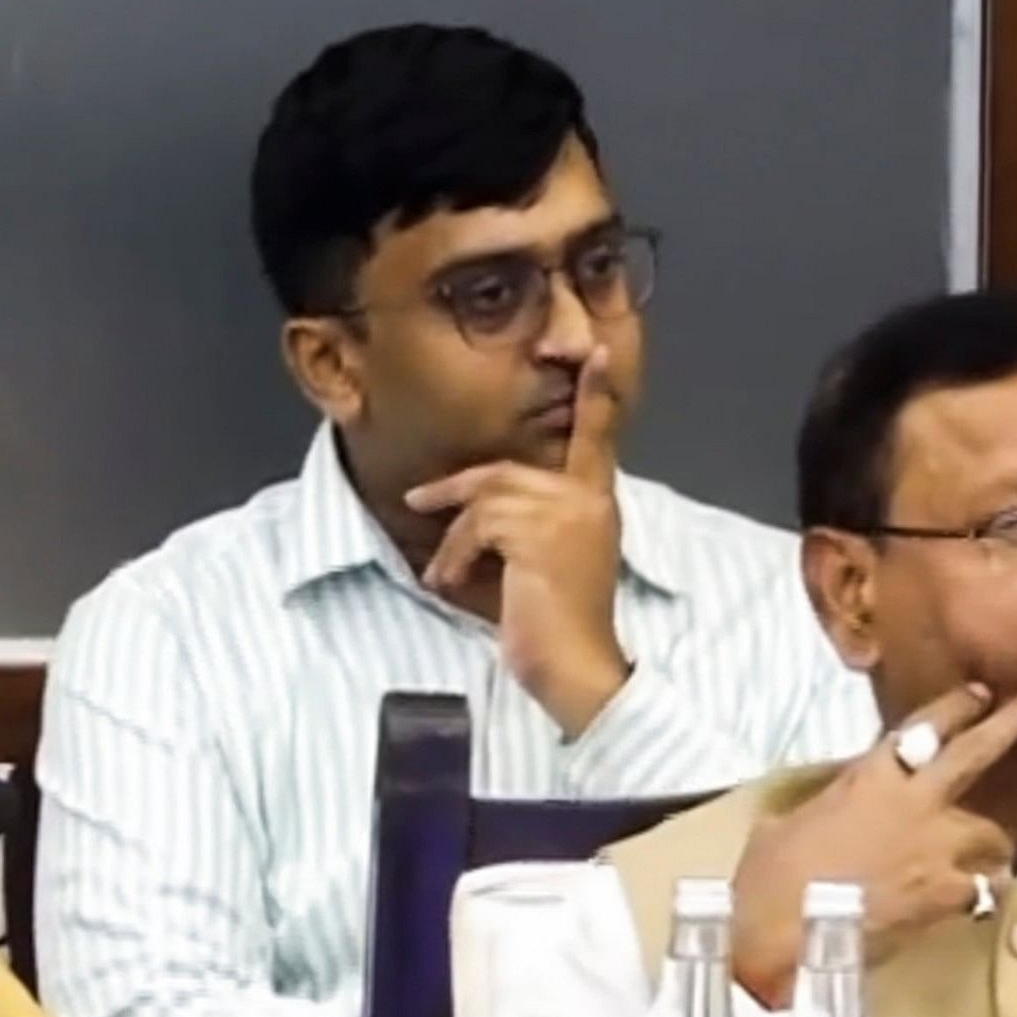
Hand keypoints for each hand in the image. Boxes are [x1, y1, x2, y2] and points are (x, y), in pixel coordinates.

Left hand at [407, 350, 627, 732]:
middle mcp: (588, 498)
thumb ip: (526, 524)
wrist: (575, 666)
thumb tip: (472, 509)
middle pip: (504, 472)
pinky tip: (455, 583)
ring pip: (486, 499)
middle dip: (456, 490)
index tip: (596, 349)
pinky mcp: (541, 532)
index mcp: (595, 501)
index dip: (597, 392)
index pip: (599, 434)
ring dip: (456, 540)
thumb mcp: (543, 562)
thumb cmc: (553, 624)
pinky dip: (457, 555)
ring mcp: (567, 512)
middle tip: (418, 501)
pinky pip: (478, 525)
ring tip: (446, 574)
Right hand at [722, 683, 1016, 1005]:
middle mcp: (914, 802)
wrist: (788, 932)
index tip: (980, 693)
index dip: (953, 708)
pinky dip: (982, 894)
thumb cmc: (771, 877)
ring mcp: (939, 847)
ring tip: (994, 856)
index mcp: (868, 779)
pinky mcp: (950, 892)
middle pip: (973, 754)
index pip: (919, 729)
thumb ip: (819, 811)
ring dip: (993, 842)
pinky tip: (978, 903)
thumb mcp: (782, 826)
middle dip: (1005, 725)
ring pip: (993, 832)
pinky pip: (985, 889)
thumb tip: (821, 812)